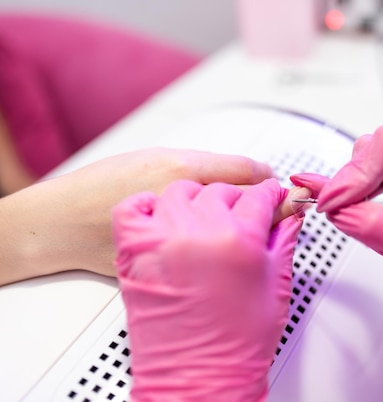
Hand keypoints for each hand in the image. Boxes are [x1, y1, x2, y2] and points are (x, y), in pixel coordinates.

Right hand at [0, 148, 278, 284]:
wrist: (66, 224)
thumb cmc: (105, 185)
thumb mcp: (159, 158)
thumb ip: (206, 166)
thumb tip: (251, 173)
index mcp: (182, 171)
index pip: (251, 173)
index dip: (268, 179)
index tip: (275, 184)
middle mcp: (187, 207)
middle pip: (252, 204)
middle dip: (263, 204)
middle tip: (265, 204)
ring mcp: (182, 240)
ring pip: (239, 233)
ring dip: (248, 228)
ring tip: (237, 226)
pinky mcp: (175, 265)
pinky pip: (217, 257)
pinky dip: (226, 251)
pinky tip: (220, 248)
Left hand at [113, 178, 301, 400]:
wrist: (197, 378)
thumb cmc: (236, 343)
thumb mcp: (275, 285)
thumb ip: (283, 240)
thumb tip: (289, 217)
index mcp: (239, 239)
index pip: (259, 195)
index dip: (270, 193)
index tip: (271, 194)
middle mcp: (199, 233)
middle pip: (221, 190)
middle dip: (236, 199)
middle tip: (241, 214)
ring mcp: (163, 239)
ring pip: (180, 191)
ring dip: (195, 199)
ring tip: (203, 218)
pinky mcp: (134, 250)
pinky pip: (134, 207)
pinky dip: (147, 205)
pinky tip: (163, 217)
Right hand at [291, 125, 382, 383]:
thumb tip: (346, 211)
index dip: (360, 170)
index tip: (340, 202)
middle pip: (370, 153)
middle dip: (351, 182)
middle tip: (341, 213)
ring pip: (359, 173)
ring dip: (348, 198)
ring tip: (360, 230)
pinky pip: (357, 198)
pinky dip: (340, 204)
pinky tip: (326, 205)